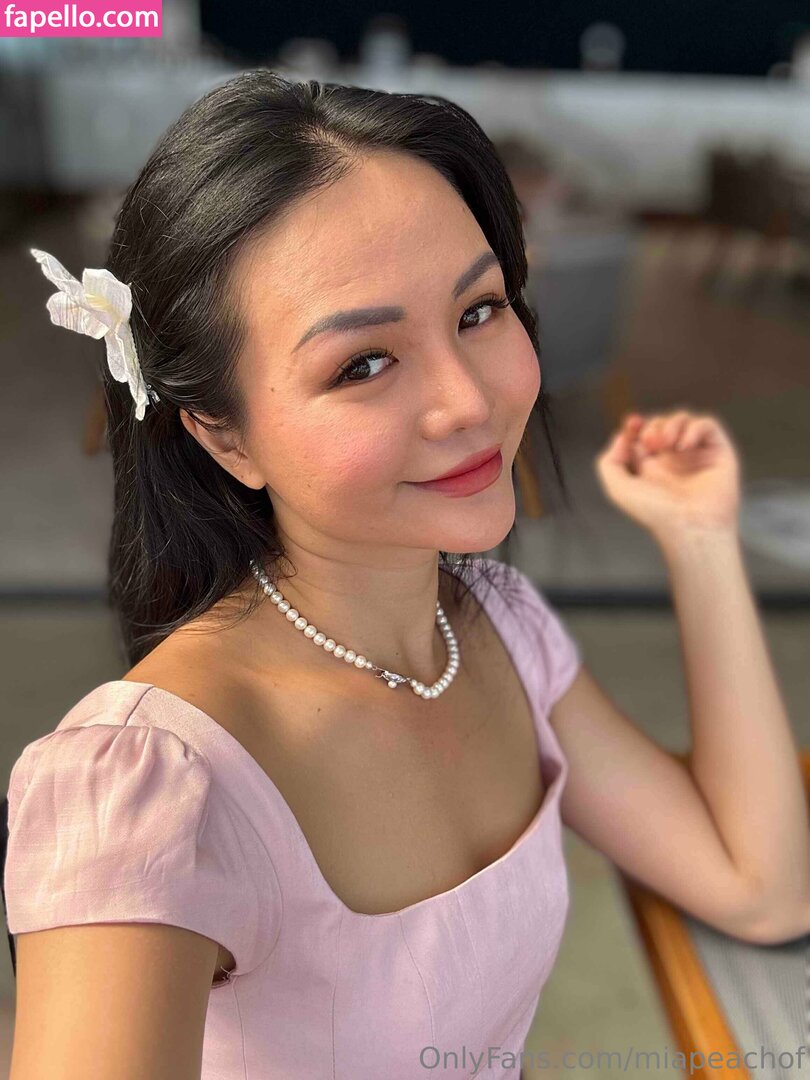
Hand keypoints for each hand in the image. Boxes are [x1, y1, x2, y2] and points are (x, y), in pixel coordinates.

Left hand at [594, 410, 741, 540]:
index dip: (634, 426)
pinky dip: (694, 429)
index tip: (632, 424)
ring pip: (683, 421)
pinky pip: (707, 425)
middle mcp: (673, 461)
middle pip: (661, 424)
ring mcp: (695, 455)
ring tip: (667, 443)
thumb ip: (609, 462)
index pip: (641, 436)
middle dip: (653, 427)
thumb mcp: (618, 489)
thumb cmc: (657, 514)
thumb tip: (622, 438)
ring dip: (671, 424)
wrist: (689, 526)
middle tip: (652, 443)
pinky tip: (684, 446)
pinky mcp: (717, 452)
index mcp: (650, 468)